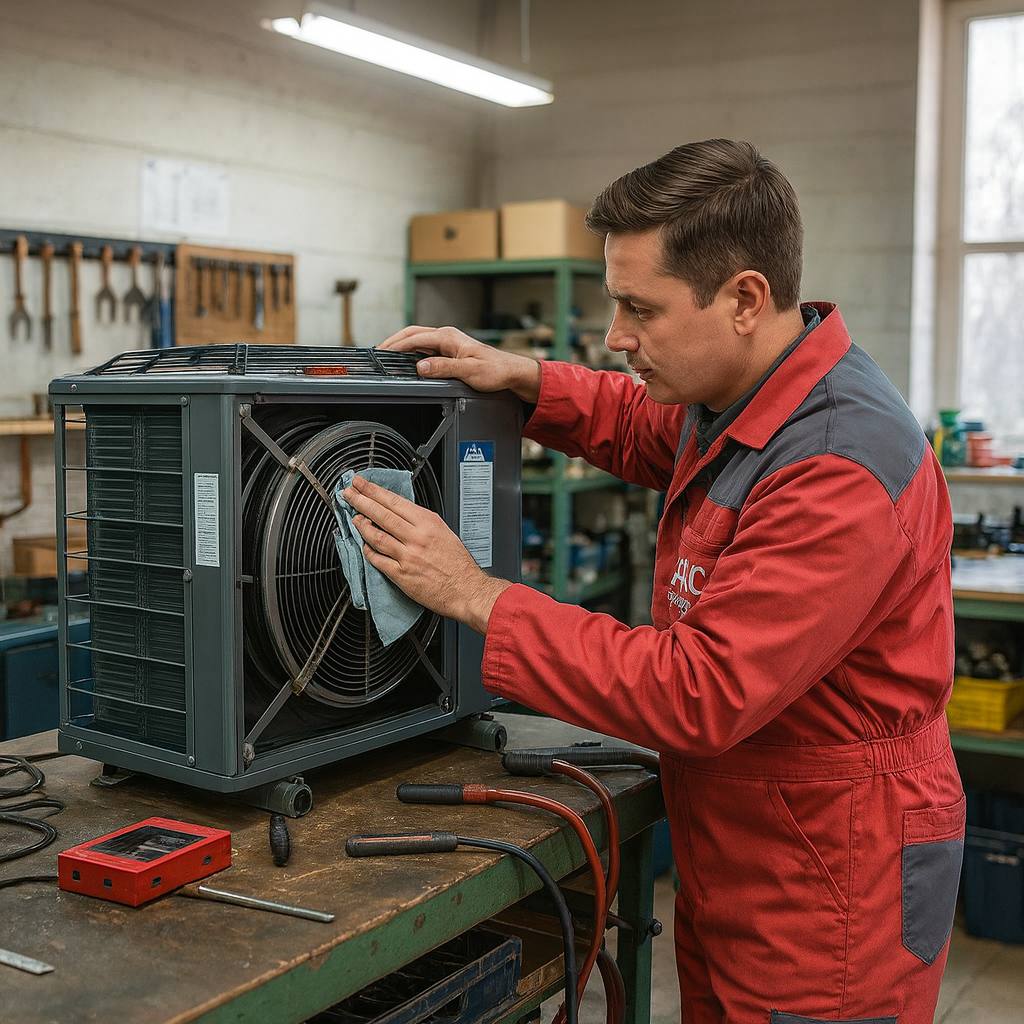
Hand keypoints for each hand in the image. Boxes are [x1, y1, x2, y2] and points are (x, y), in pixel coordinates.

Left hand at [342, 474, 512, 633]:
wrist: (467, 589)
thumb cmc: (458, 564)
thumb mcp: (444, 532)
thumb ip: (421, 522)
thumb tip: (401, 513)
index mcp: (428, 523)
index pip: (395, 502)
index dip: (374, 491)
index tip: (361, 484)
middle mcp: (417, 538)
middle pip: (382, 515)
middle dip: (361, 501)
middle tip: (348, 494)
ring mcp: (408, 556)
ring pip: (377, 536)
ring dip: (362, 526)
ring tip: (353, 518)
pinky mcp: (402, 575)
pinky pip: (378, 560)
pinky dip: (368, 551)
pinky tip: (363, 546)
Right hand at [379, 325, 541, 401]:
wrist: (510, 372)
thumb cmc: (495, 370)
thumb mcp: (468, 372)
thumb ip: (443, 368)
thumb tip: (421, 367)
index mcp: (448, 337)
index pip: (415, 337)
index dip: (396, 345)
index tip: (382, 352)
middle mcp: (447, 336)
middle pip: (413, 334)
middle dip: (394, 342)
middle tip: (378, 352)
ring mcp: (449, 342)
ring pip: (418, 339)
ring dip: (402, 345)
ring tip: (387, 355)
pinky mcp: (451, 350)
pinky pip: (426, 347)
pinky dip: (413, 351)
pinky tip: (407, 359)